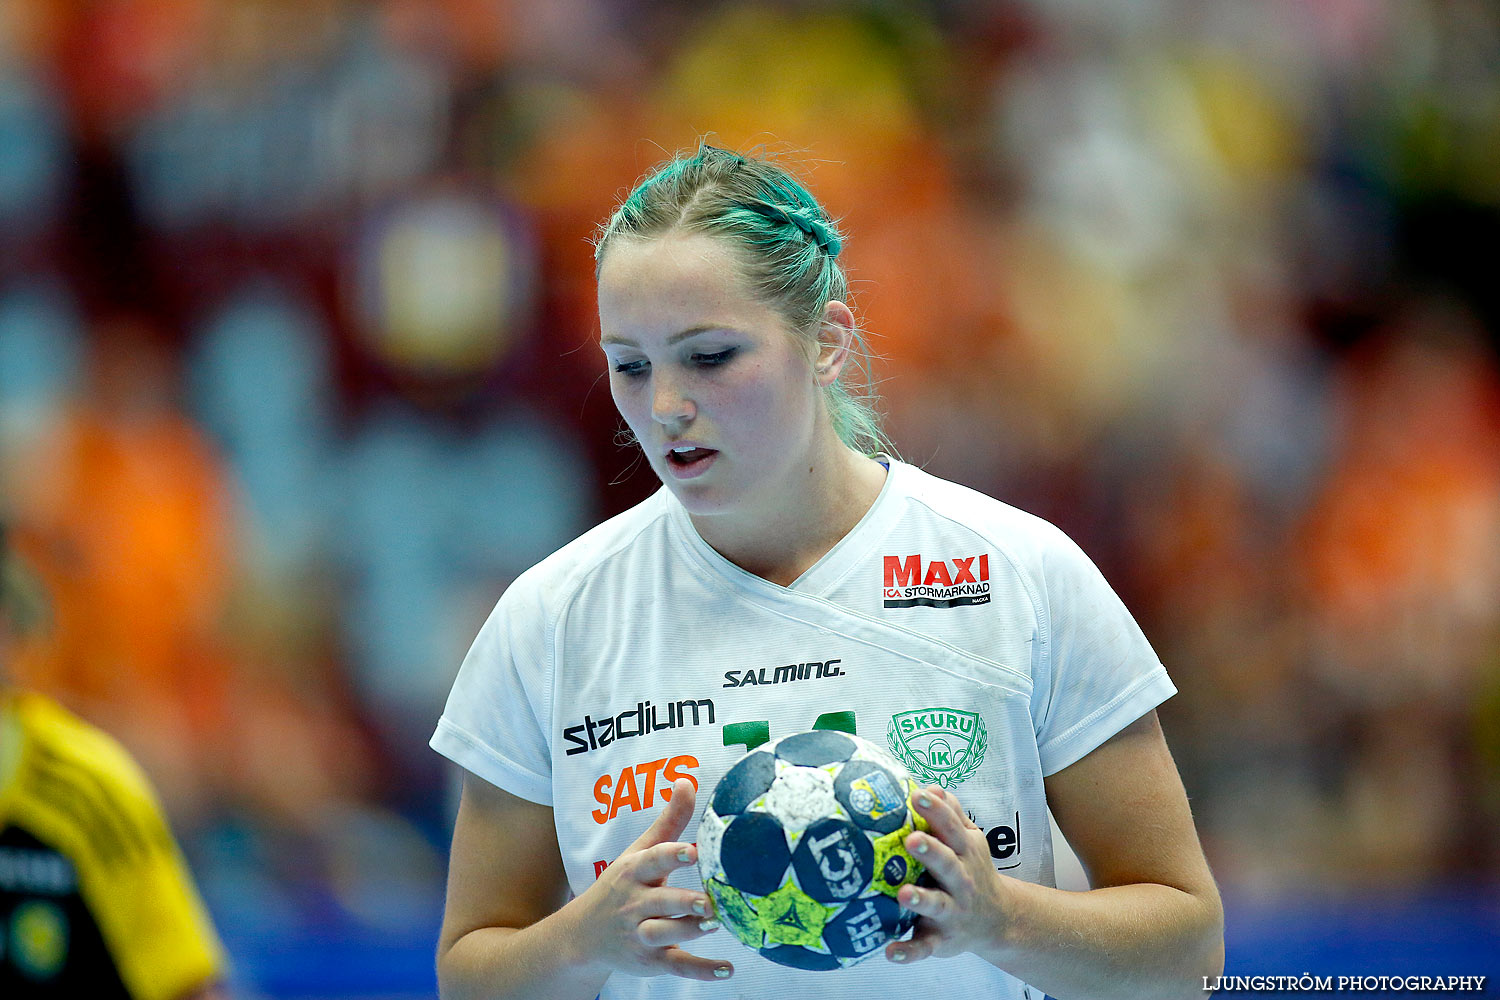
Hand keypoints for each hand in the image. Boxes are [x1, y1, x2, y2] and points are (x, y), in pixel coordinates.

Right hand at [570, 777, 733, 981]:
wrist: (583, 935)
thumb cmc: (622, 886)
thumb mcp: (639, 852)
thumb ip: (669, 821)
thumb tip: (687, 780)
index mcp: (634, 872)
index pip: (653, 861)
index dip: (672, 856)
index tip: (693, 852)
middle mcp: (634, 904)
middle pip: (659, 902)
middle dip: (683, 902)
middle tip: (709, 901)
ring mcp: (641, 934)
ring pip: (664, 934)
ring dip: (690, 931)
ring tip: (717, 923)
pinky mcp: (651, 961)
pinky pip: (677, 967)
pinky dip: (702, 971)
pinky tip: (727, 969)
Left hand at [886, 786, 1012, 964]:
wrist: (999, 920)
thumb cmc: (971, 870)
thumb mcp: (969, 840)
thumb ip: (951, 814)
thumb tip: (931, 786)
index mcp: (965, 852)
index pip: (952, 828)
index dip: (936, 811)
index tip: (918, 794)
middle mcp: (961, 881)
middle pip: (947, 864)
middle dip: (931, 852)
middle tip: (912, 839)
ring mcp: (953, 911)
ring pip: (937, 905)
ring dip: (920, 899)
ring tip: (902, 894)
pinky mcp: (942, 940)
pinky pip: (925, 946)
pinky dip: (909, 951)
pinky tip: (889, 952)